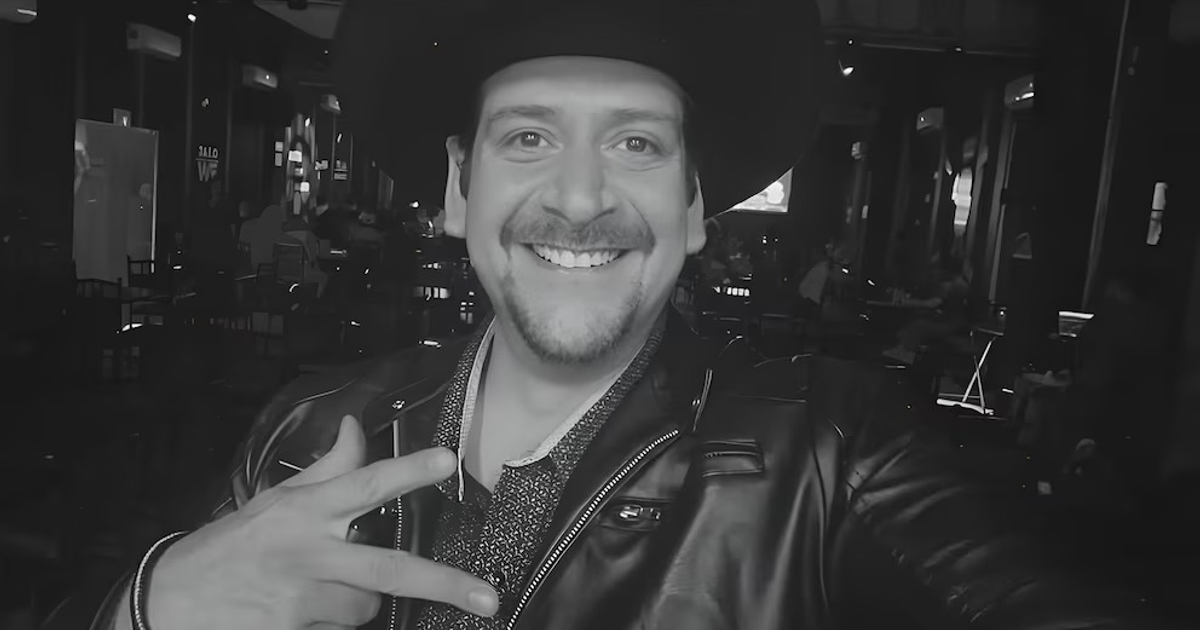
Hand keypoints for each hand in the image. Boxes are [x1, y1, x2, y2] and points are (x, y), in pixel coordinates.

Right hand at [114, 415, 496, 629]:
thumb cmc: (229, 547)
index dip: (407, 471)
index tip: (446, 460)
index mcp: (305, 512)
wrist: (167, 604)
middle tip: (488, 598)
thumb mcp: (275, 500)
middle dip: (445, 583)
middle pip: (389, 568)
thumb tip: (357, 428)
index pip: (364, 484)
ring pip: (367, 609)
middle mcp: (308, 554)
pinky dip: (333, 625)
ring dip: (359, 604)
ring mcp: (301, 601)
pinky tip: (302, 615)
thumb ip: (327, 468)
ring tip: (319, 592)